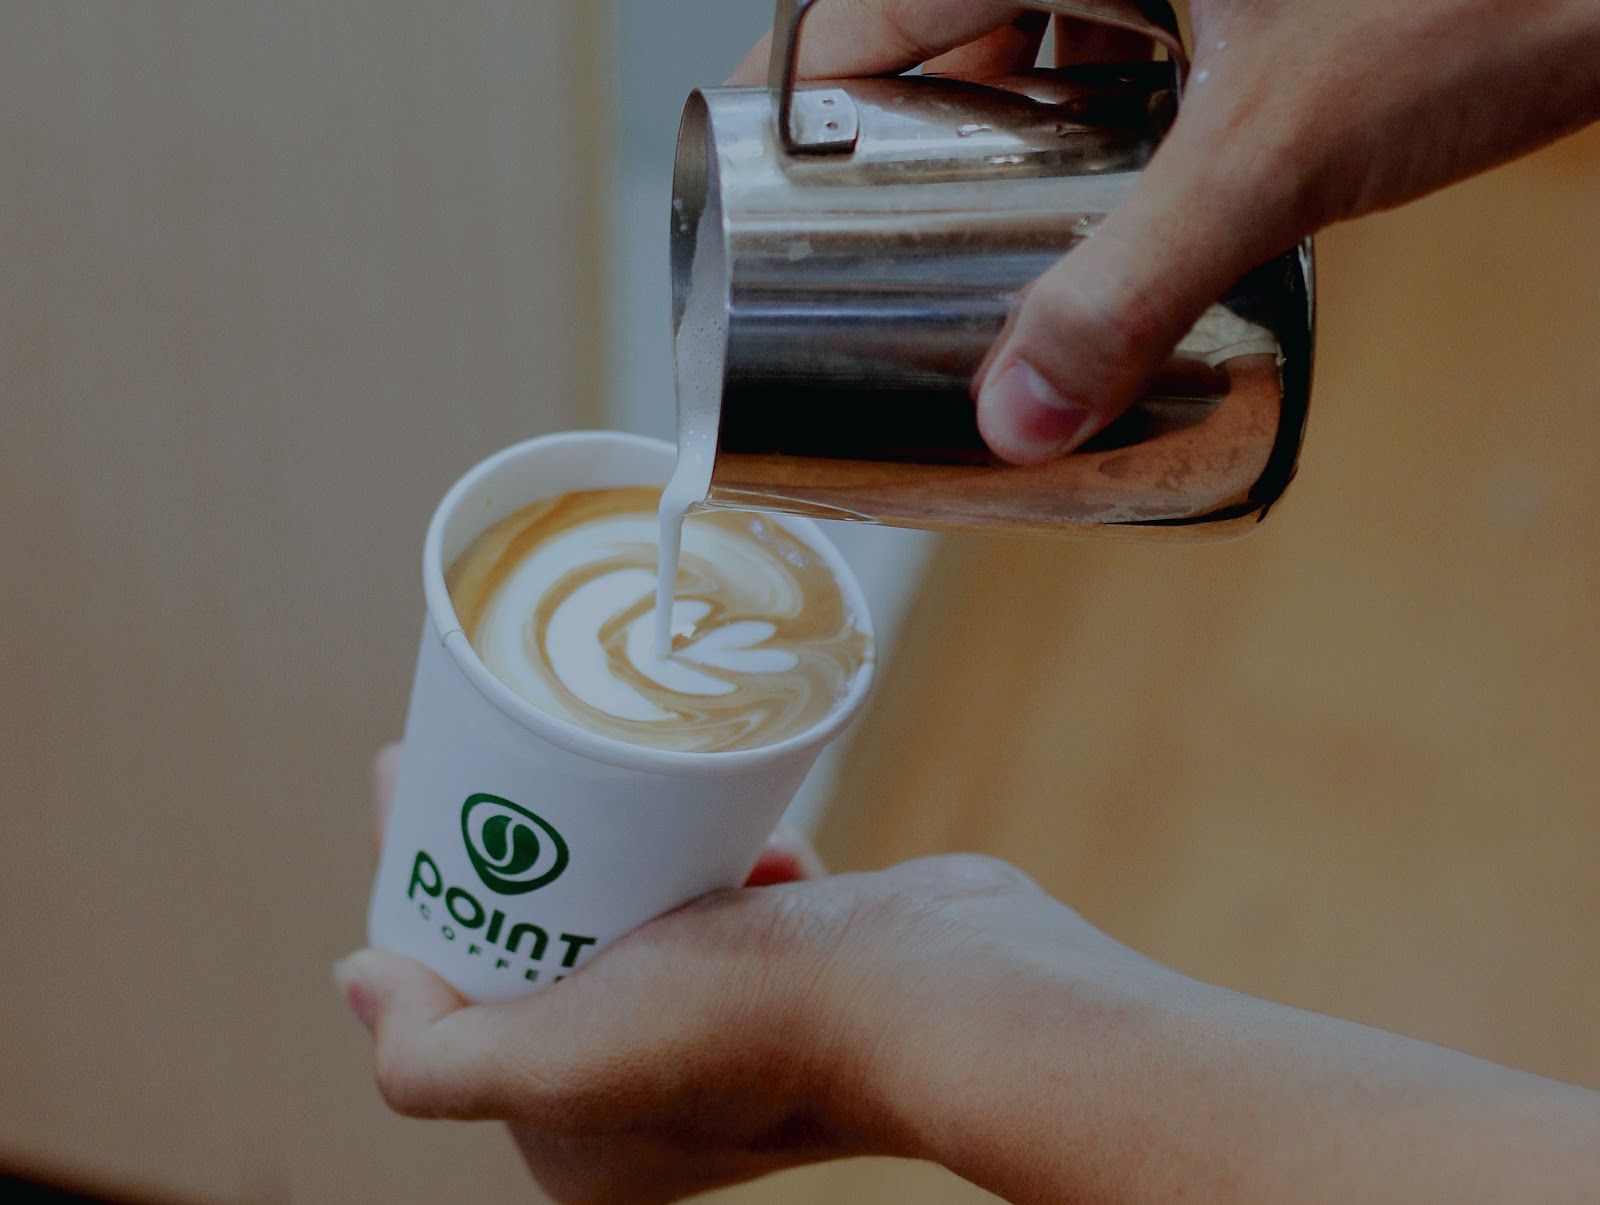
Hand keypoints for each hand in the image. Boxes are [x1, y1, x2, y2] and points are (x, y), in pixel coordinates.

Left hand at [341, 745, 1599, 1201]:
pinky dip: (693, 848)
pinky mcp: (786, 968)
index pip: (462, 987)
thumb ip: (434, 1055)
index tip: (411, 766)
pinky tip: (686, 797)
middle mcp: (647, 1088)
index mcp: (579, 1131)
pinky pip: (710, 894)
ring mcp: (721, 1026)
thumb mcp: (564, 1058)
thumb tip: (354, 980)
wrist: (949, 989)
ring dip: (603, 837)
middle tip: (490, 734)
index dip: (421, 875)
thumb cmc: (764, 1025)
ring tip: (575, 747)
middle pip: (542, 933)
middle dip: (507, 840)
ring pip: (627, 903)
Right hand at [733, 0, 1599, 463]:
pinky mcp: (1225, 9)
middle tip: (861, 275)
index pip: (860, 2)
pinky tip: (1092, 234)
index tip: (748, 199)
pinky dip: (1086, 156)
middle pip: (933, 42)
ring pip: (1024, 66)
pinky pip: (1111, 77)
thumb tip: (1017, 417)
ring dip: (994, 171)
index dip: (788, 99)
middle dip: (894, 162)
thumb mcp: (1280, 147)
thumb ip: (1139, 282)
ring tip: (964, 278)